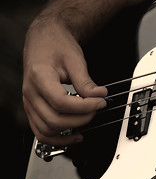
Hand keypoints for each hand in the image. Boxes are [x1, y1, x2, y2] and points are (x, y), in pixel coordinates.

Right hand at [22, 21, 106, 145]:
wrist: (44, 40)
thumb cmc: (56, 45)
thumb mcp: (75, 59)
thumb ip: (86, 81)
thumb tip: (99, 96)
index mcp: (39, 77)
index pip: (61, 102)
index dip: (85, 106)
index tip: (101, 101)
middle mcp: (30, 93)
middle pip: (54, 120)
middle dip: (81, 119)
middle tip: (97, 109)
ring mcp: (30, 103)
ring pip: (46, 130)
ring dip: (70, 131)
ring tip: (88, 121)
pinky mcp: (33, 108)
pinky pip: (41, 131)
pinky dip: (58, 138)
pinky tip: (74, 135)